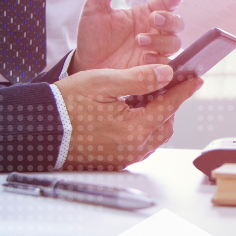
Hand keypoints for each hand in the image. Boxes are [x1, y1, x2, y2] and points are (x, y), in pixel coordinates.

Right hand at [55, 64, 201, 169]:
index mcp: (133, 129)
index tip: (195, 80)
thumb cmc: (65, 106)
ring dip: (155, 117)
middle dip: (168, 104)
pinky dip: (141, 129)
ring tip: (144, 98)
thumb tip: (165, 74)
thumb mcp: (103, 83)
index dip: (183, 90)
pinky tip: (129, 115)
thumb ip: (138, 79)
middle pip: (165, 124)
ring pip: (153, 136)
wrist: (40, 130)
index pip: (168, 106)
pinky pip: (138, 145)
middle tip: (164, 86)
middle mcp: (132, 148)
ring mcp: (123, 158)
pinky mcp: (114, 162)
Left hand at [71, 0, 184, 73]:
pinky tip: (145, 59)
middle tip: (153, 20)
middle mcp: (152, 32)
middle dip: (170, 20)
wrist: (84, 64)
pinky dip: (160, 61)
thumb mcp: (95, 9)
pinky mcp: (152, 70)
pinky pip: (168, 66)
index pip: (165, 3)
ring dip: (161, 41)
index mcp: (143, 15)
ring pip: (175, 43)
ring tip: (140, 41)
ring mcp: (154, 51)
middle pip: (177, 23)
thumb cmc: (91, 36)